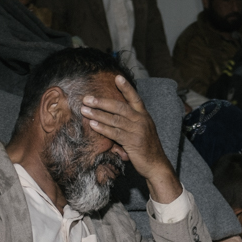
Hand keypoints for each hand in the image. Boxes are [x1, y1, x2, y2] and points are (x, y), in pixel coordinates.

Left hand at [81, 75, 181, 202]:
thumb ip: (129, 122)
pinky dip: (103, 128)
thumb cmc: (146, 147)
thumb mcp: (141, 130)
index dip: (126, 87)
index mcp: (144, 115)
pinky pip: (115, 133)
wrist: (157, 164)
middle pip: (120, 107)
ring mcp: (138, 131)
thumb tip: (112, 118)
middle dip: (102, 102)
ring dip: (98, 114)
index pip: (134, 97)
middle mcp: (142, 120)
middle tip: (87, 98)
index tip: (117, 77)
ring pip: (115, 119)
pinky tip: (93, 125)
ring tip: (85, 110)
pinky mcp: (133, 142)